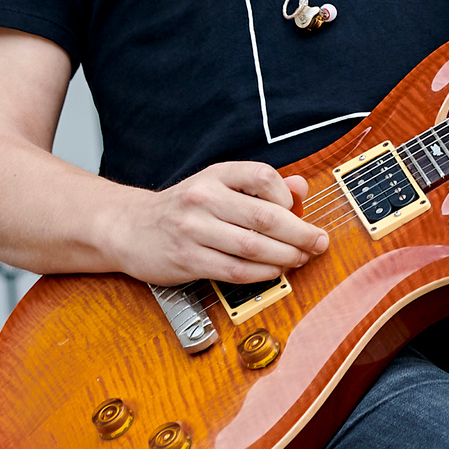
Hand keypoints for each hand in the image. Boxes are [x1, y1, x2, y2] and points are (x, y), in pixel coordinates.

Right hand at [99, 161, 327, 285]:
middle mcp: (203, 199)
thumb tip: (301, 188)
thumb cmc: (183, 207)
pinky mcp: (188, 260)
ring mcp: (193, 230)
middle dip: (300, 233)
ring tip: (299, 259)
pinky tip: (274, 272)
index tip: (297, 210)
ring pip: (253, 247)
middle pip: (265, 217)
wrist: (129, 227)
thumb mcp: (218, 185)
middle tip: (319, 243)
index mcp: (215, 175)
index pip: (262, 176)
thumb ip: (260, 187)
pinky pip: (235, 270)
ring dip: (285, 257)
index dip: (288, 195)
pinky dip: (262, 273)